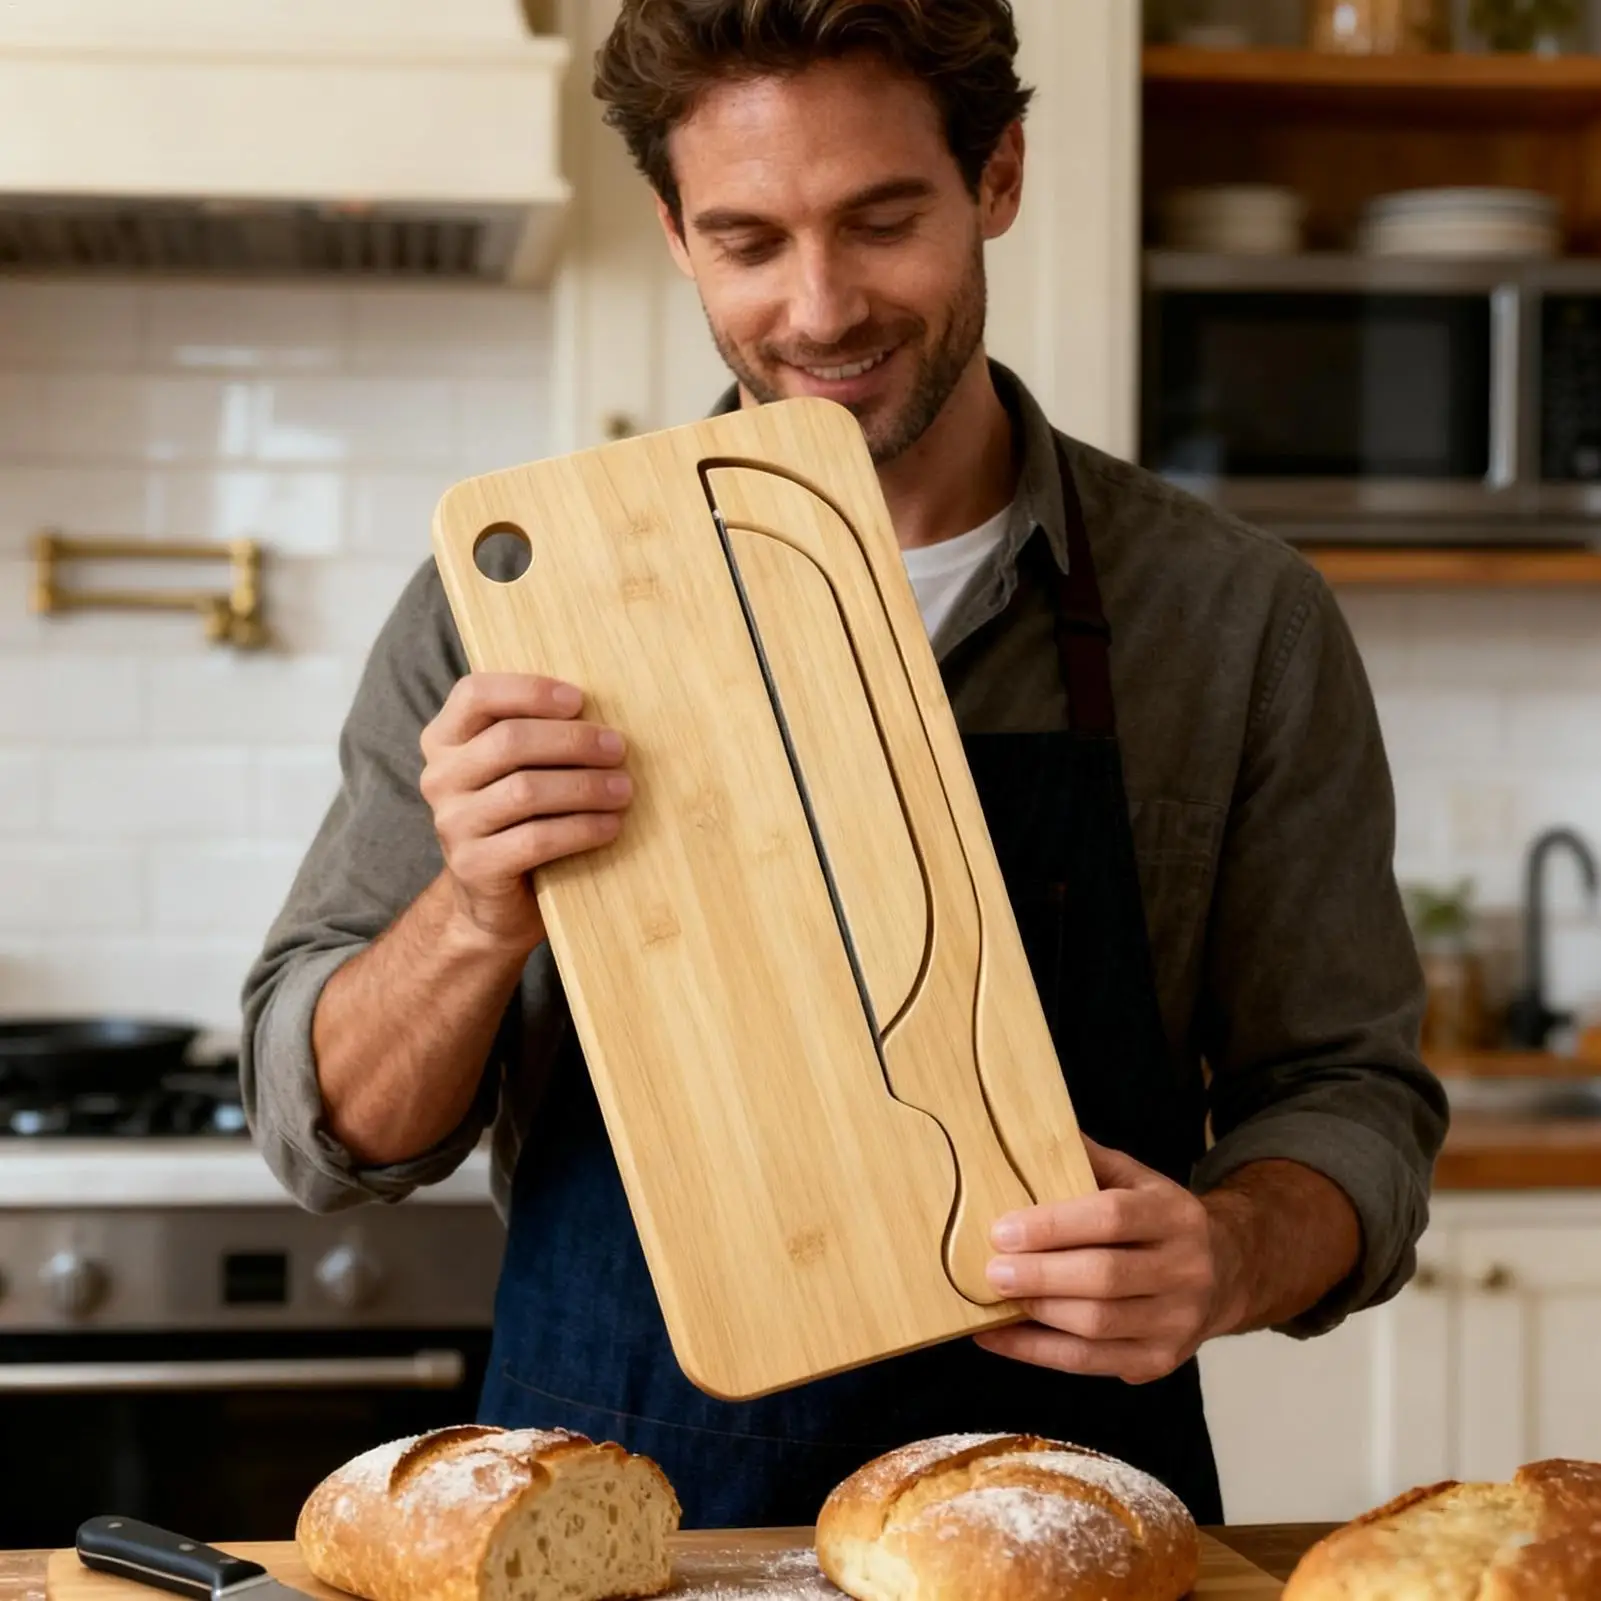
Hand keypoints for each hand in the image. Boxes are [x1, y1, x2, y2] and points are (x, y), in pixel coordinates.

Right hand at [419, 672, 632, 950]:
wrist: (496, 899)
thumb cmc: (521, 817)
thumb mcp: (519, 768)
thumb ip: (540, 735)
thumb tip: (604, 712)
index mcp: (446, 739)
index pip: (476, 694)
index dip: (529, 691)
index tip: (579, 700)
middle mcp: (440, 777)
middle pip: (508, 741)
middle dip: (573, 741)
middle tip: (619, 749)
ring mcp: (452, 823)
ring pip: (525, 791)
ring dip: (585, 786)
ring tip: (624, 789)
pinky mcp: (473, 866)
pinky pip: (535, 839)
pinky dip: (581, 829)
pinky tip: (610, 826)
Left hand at [974, 1137, 1242, 1383]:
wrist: (1225, 1274)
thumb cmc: (1158, 1220)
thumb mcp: (1136, 1179)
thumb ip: (1087, 1160)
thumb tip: (1024, 1132)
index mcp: (1175, 1216)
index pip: (1112, 1218)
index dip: (1054, 1226)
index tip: (1002, 1230)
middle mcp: (1185, 1270)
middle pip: (1105, 1277)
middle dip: (1041, 1275)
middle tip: (991, 1270)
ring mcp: (1177, 1322)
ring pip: (1097, 1324)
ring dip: (1038, 1313)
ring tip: (994, 1297)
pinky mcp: (1159, 1361)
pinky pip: (1088, 1362)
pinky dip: (1035, 1351)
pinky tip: (997, 1335)